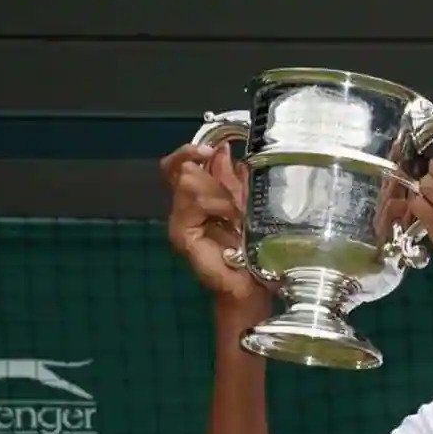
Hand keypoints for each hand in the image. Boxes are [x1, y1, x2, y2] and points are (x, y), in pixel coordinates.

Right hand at [158, 141, 269, 316]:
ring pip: (188, 180)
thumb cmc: (253, 250)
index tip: (215, 148)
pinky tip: (232, 220)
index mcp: (198, 197)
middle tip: (235, 198)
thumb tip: (225, 151)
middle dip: (213, 176)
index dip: (192, 149)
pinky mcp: (181, 233)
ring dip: (218, 193)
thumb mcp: (248, 205)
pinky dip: (217, 205)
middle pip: (180, 168)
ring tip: (236, 214)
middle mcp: (183, 207)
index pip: (179, 163)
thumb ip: (235, 180)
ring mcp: (179, 220)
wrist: (250, 285)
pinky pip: (193, 203)